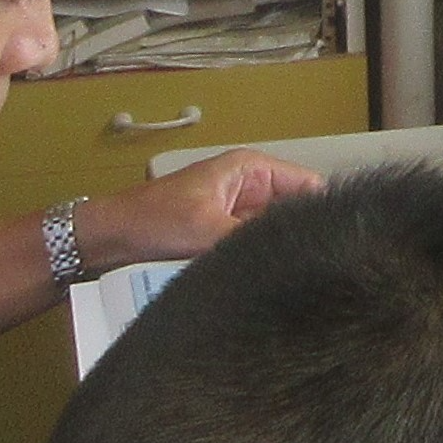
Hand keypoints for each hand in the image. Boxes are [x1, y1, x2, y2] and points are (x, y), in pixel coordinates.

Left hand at [82, 147, 321, 265]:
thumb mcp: (209, 229)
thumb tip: (293, 255)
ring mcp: (242, 211)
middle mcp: (253, 187)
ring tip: (282, 269)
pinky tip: (262, 273)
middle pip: (297, 212)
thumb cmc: (150, 218)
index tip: (329, 241)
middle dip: (299, 235)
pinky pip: (257, 246)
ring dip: (276, 249)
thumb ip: (254, 238)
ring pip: (278, 232)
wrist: (113, 237)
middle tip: (304, 262)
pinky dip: (259, 258)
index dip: (322, 214)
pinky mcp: (230, 233)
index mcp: (253, 169)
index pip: (311, 187)